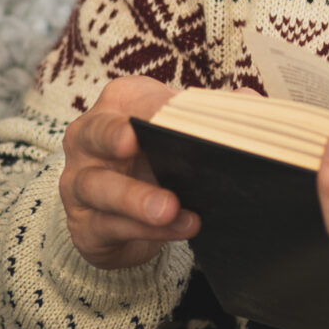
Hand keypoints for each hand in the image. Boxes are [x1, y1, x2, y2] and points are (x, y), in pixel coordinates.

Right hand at [60, 75, 196, 269]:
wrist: (129, 217)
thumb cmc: (158, 160)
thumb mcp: (183, 134)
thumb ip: (214, 115)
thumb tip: (249, 100)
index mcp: (118, 106)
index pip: (131, 97)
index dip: (150, 105)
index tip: (170, 112)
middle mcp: (88, 140)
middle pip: (95, 133)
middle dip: (113, 136)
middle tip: (133, 141)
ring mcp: (79, 184)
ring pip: (98, 186)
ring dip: (135, 199)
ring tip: (169, 207)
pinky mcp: (84, 226)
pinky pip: (109, 227)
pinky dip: (145, 230)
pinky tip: (178, 228)